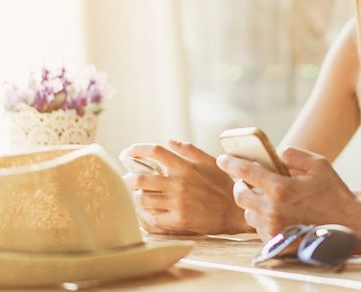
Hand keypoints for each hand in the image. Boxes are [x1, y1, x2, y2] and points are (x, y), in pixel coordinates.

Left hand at [121, 140, 250, 234]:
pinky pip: (153, 217)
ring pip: (143, 199)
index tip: (128, 151)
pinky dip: (146, 214)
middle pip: (142, 178)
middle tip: (126, 178)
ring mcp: (177, 203)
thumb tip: (169, 141)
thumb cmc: (222, 185)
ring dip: (136, 197)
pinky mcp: (178, 220)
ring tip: (136, 196)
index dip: (138, 149)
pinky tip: (146, 211)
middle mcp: (179, 184)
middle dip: (129, 178)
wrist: (234, 212)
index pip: (156, 152)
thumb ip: (189, 150)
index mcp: (186, 167)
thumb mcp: (210, 162)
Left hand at [217, 146, 359, 238]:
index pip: (245, 171)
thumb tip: (275, 153)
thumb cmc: (334, 192)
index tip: (222, 158)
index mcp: (281, 188)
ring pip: (248, 212)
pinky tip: (275, 212)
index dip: (230, 162)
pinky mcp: (277, 241)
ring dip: (252, 203)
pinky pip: (258, 227)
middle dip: (240, 185)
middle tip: (246, 181)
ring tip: (265, 197)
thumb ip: (293, 154)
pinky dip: (262, 218)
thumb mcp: (318, 164)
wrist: (349, 224)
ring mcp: (273, 228)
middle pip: (240, 195)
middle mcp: (272, 209)